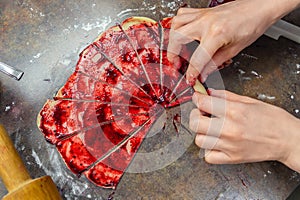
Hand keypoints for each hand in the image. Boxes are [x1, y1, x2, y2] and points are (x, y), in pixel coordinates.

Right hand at [168, 0, 299, 82]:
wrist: (259, 7)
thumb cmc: (252, 24)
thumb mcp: (235, 49)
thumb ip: (215, 62)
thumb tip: (203, 73)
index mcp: (216, 33)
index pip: (197, 58)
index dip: (192, 72)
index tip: (190, 79)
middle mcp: (206, 22)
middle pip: (177, 38)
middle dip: (173, 55)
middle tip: (177, 65)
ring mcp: (202, 14)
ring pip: (176, 24)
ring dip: (172, 39)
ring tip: (176, 49)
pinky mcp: (202, 11)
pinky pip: (182, 14)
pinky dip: (178, 25)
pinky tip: (182, 33)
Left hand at [189, 89, 299, 171]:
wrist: (288, 139)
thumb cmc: (272, 119)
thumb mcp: (250, 101)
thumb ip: (226, 96)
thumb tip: (209, 93)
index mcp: (233, 111)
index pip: (202, 103)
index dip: (196, 98)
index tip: (197, 98)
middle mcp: (228, 128)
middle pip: (194, 123)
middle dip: (194, 115)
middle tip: (201, 113)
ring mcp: (229, 145)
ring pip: (199, 140)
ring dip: (202, 133)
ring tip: (210, 129)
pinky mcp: (232, 158)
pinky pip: (208, 157)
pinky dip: (209, 150)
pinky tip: (216, 143)